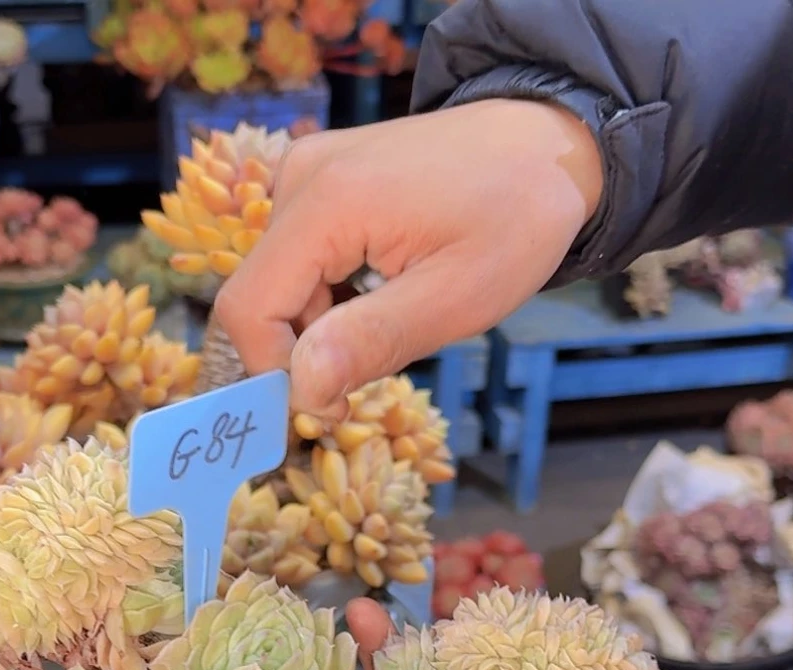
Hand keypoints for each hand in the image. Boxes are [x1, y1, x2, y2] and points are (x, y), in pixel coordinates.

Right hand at [215, 99, 602, 417]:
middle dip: (306, 350)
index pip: (248, 310)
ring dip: (321, 326)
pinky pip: (297, 261)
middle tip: (375, 364)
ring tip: (392, 317)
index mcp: (327, 203)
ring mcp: (306, 173)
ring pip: (277, 286)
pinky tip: (380, 291)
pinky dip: (328, 297)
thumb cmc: (517, 218)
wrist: (544, 144)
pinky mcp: (318, 180)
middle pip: (260, 299)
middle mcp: (299, 178)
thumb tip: (301, 388)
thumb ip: (373, 340)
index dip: (277, 372)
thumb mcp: (458, 296)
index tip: (336, 403)